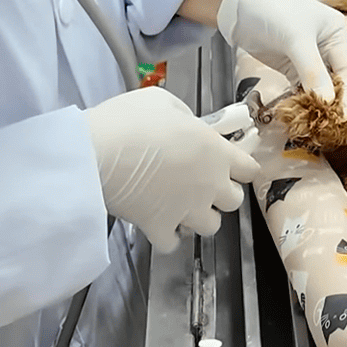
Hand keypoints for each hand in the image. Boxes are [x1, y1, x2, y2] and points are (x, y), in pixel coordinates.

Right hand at [86, 87, 258, 253]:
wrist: (96, 152)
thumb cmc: (131, 120)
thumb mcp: (164, 103)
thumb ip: (186, 118)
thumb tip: (189, 127)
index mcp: (216, 152)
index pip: (250, 169)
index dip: (241, 168)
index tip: (229, 166)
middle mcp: (209, 184)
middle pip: (235, 201)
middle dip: (222, 195)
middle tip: (202, 185)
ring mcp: (187, 210)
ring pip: (211, 227)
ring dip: (199, 218)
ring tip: (181, 207)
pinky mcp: (160, 228)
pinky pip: (173, 244)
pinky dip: (168, 237)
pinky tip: (158, 224)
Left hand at [217, 0, 346, 113]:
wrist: (237, 4)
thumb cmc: (272, 9)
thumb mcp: (296, 39)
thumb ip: (312, 71)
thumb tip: (329, 101)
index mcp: (338, 33)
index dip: (346, 93)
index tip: (341, 115)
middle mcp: (328, 46)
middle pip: (336, 80)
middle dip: (332, 100)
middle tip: (326, 122)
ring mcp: (309, 57)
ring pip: (319, 86)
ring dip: (315, 102)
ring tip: (312, 121)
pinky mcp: (291, 66)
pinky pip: (301, 87)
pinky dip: (300, 99)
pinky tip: (298, 111)